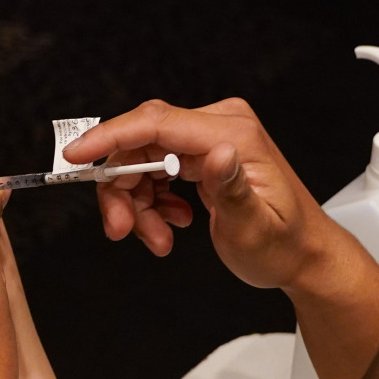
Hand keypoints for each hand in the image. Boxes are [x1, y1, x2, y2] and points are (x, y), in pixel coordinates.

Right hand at [62, 98, 340, 292]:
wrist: (302, 255)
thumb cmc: (285, 244)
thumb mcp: (256, 228)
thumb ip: (234, 191)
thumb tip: (220, 153)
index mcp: (234, 135)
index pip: (157, 123)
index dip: (110, 138)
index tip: (76, 157)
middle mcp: (221, 126)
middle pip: (141, 142)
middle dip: (121, 188)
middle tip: (121, 230)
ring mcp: (210, 138)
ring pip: (141, 159)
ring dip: (136, 202)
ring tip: (157, 237)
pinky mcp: (202, 154)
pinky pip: (154, 168)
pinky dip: (150, 200)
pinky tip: (168, 223)